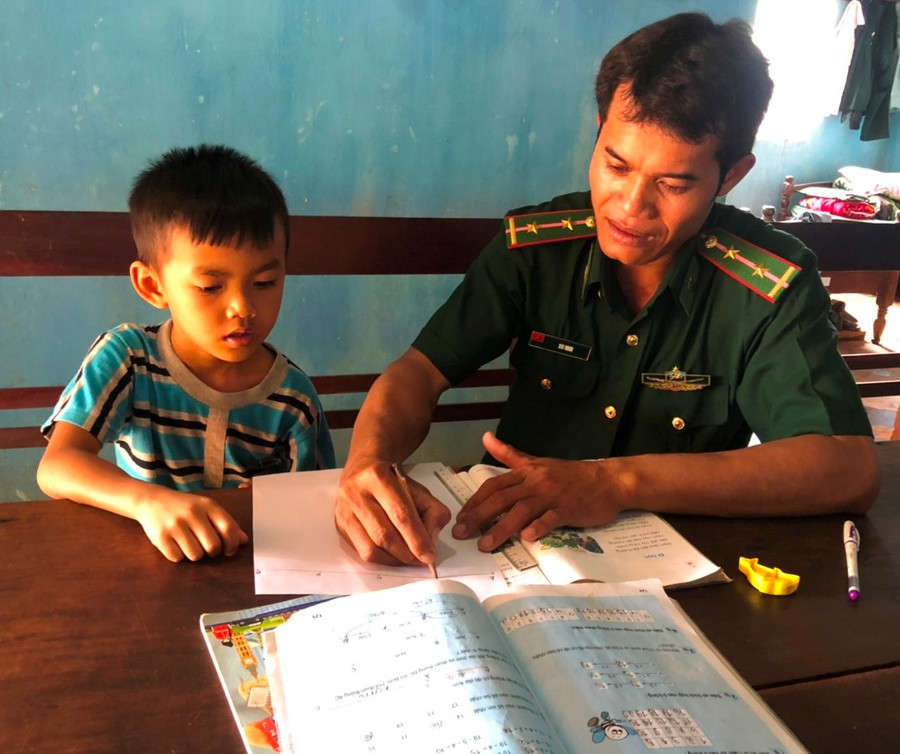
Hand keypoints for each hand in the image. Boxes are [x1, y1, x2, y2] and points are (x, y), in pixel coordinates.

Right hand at [132, 489, 248, 562]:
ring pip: (195, 555)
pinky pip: (177, 558)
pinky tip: (176, 544)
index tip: (229, 550)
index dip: (232, 544)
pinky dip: (179, 556)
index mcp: (208, 505)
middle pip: (213, 546)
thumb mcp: (206, 508)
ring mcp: (175, 525)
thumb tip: (244, 541)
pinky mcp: (160, 537)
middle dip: (213, 552)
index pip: (229, 528)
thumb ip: (225, 523)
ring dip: (195, 554)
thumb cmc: (185, 506)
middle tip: (207, 548)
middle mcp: (192, 514)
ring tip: (189, 543)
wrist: (151, 500)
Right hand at [335, 459, 450, 566]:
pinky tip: (393, 556)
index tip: (430, 556)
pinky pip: (361, 552)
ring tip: (408, 559)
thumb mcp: (419, 489)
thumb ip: (433, 512)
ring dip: (393, 560)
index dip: (417, 539)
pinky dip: (381, 559)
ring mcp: (344, 511)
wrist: (361, 470)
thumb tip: (430, 543)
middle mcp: (356, 493)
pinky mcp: (340, 526)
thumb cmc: (392, 482)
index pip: (400, 514)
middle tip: (421, 560)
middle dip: (406, 553)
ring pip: (370, 548)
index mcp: (378, 478)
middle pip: (383, 534)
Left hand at [452, 432, 622, 550]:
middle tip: (461, 533)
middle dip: (478, 517)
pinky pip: (551, 518)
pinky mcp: (569, 509)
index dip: (475, 501)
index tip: (460, 518)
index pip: (493, 485)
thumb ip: (509, 454)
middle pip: (501, 498)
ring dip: (501, 528)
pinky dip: (538, 527)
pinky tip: (526, 538)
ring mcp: (552, 495)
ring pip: (521, 511)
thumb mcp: (537, 462)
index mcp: (526, 472)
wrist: (608, 480)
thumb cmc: (570, 474)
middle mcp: (536, 482)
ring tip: (485, 544)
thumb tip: (486, 438)